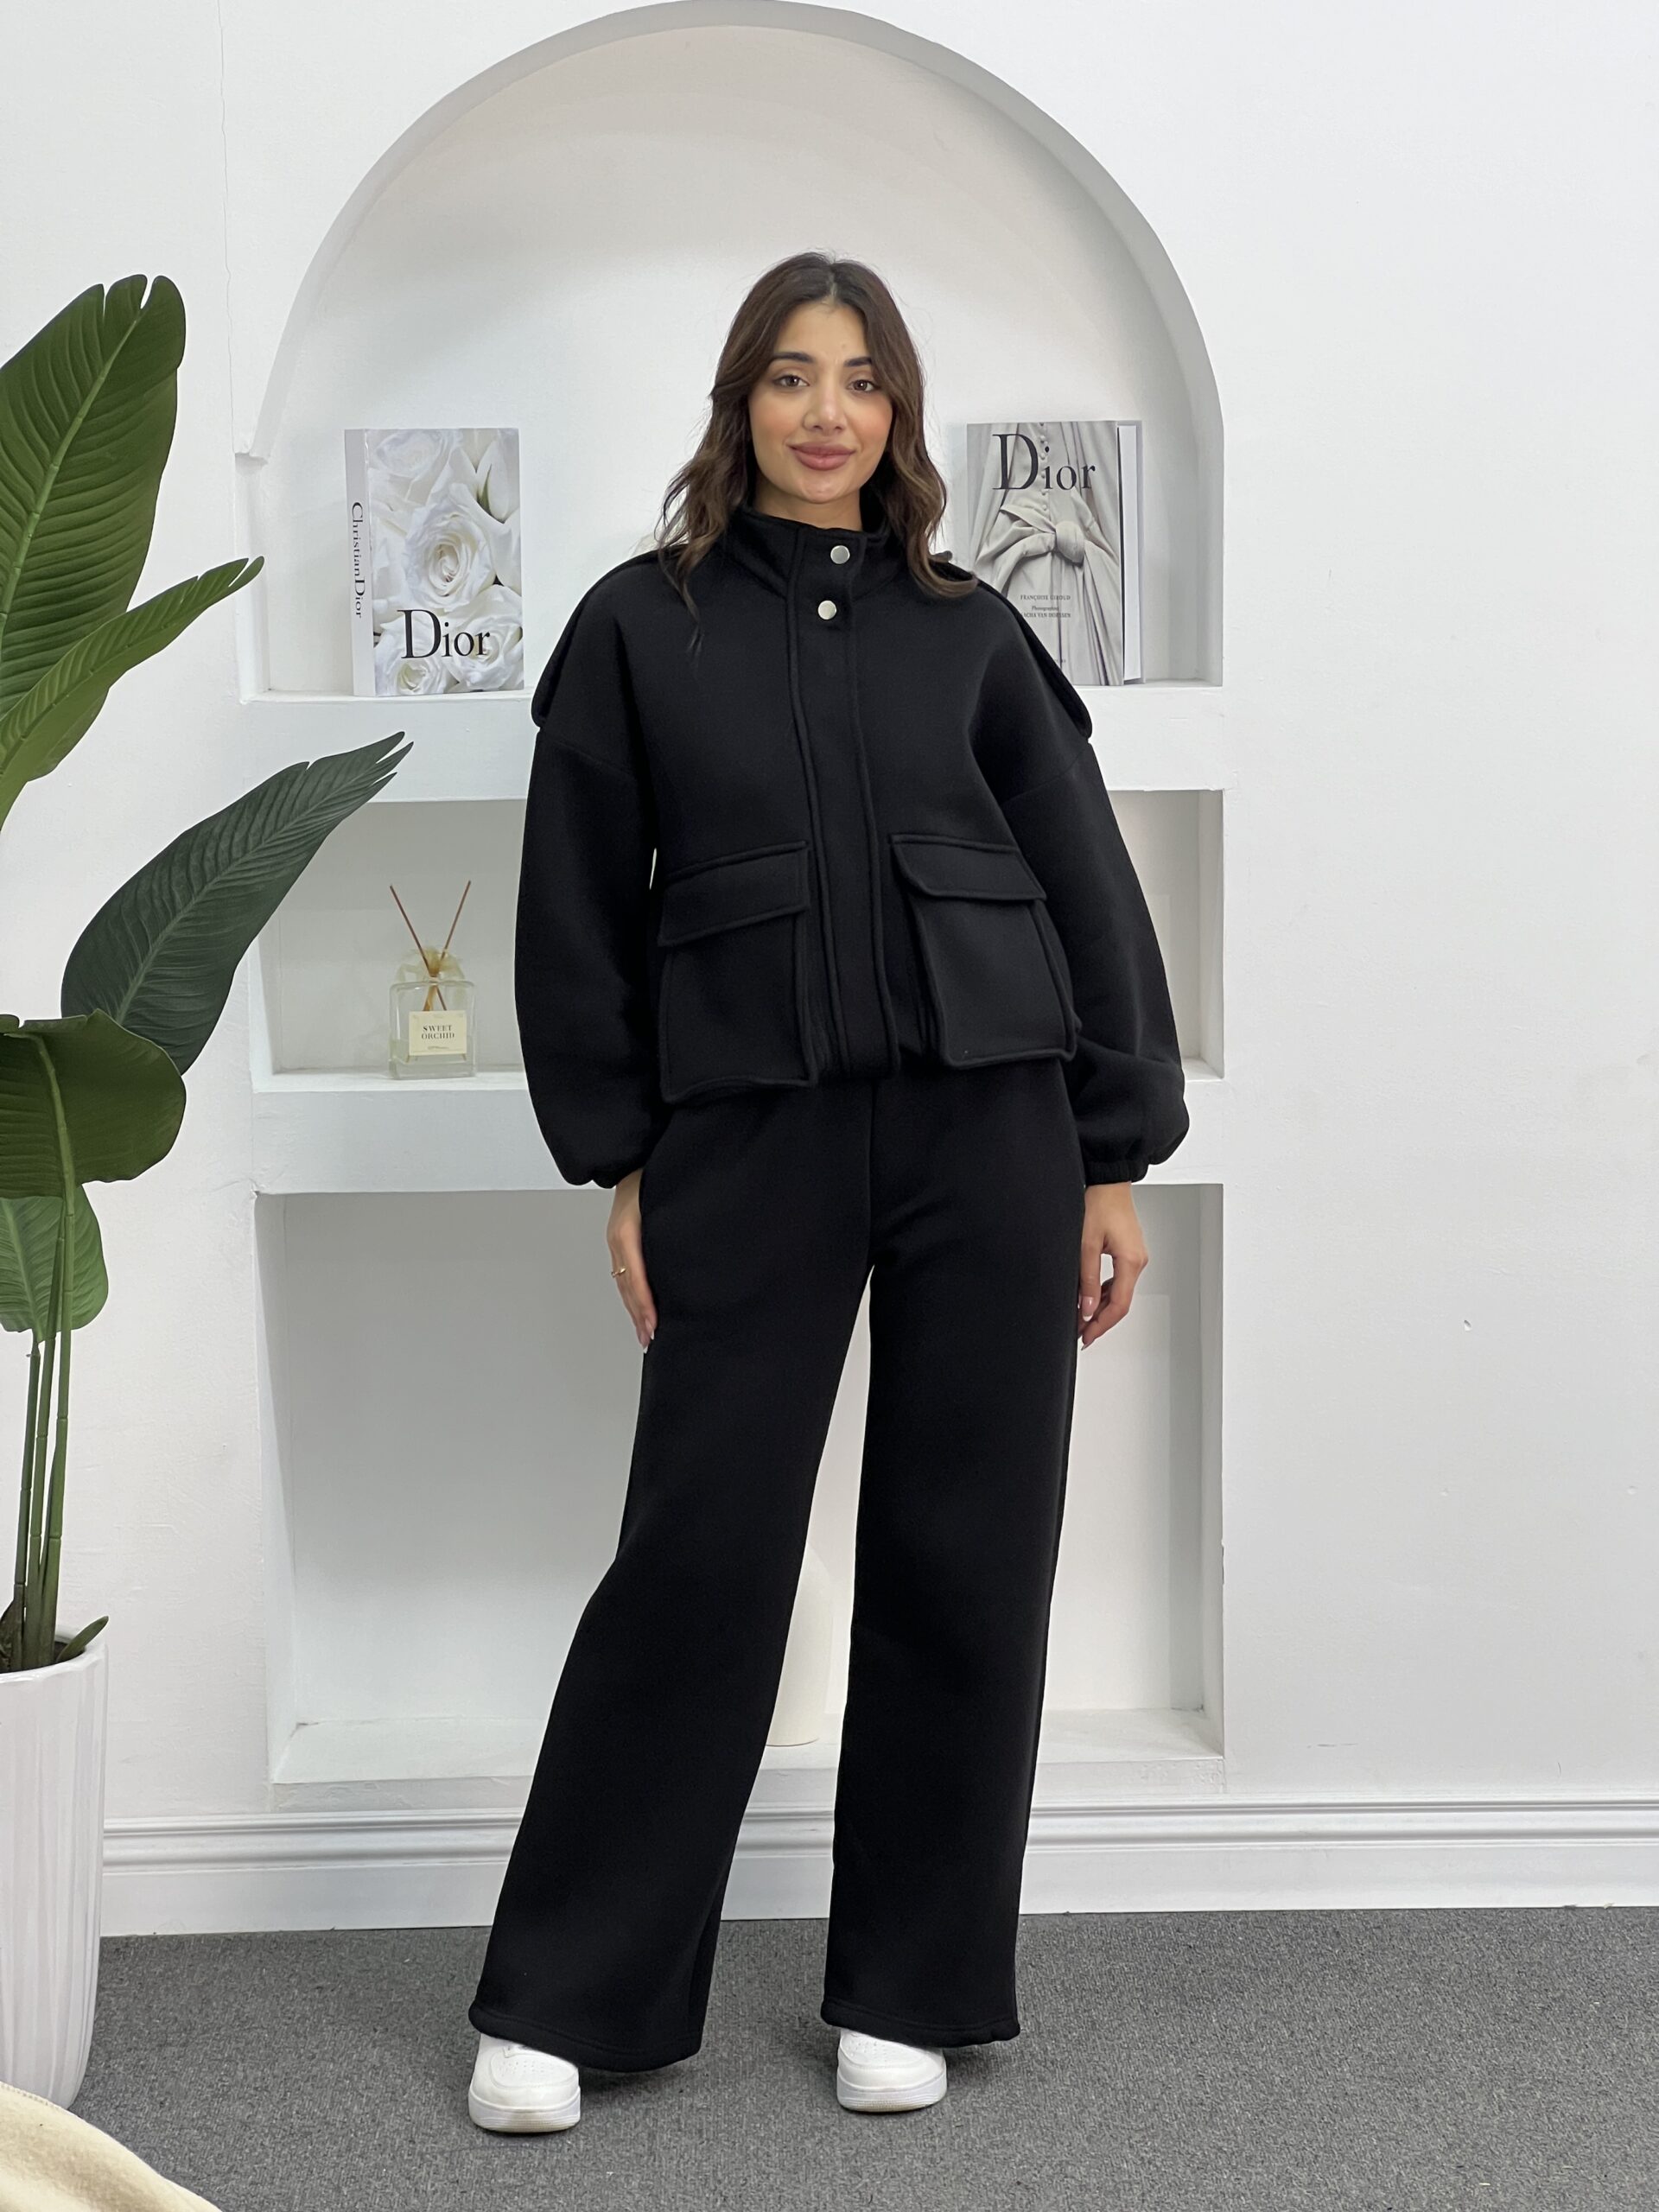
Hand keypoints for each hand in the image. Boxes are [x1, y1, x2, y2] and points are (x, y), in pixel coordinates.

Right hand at [607, 1169, 656, 1349]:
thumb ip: (671, 1231)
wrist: (634, 1154)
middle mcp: (618, 1240)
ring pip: (624, 1283)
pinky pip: (624, 1273)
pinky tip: (642, 1307)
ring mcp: (617, 1241)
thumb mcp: (662, 1201)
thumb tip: (689, 1262)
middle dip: (639, 1314)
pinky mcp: (621, 1241)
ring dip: (634, 1309)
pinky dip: (633, 1294)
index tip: (654, 1325)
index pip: (635, 1277)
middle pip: (627, 1286)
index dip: (645, 1303)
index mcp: (626, 1232)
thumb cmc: (653, 1173)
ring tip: (646, 1332)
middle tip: (651, 1339)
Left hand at [1078, 1182, 1147, 1347]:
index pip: (1118, 1305)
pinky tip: (1090, 1299)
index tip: (1086, 1336)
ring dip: (1101, 1308)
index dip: (1101, 1325)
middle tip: (1081, 1334)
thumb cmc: (1099, 1204)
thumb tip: (1085, 1309)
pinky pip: (1118, 1281)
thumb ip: (1086, 1279)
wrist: (1108, 1182)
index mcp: (1131, 1261)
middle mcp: (1138, 1262)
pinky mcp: (1129, 1253)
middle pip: (1120, 1302)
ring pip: (1119, 1293)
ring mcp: (1135, 1258)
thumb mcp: (1086, 1244)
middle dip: (1100, 1320)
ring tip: (1082, 1320)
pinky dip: (1104, 1293)